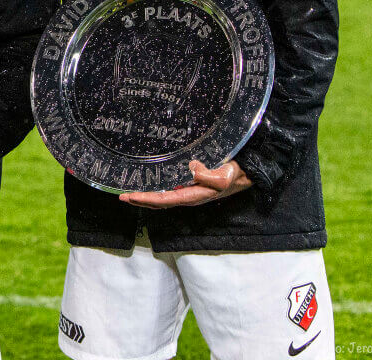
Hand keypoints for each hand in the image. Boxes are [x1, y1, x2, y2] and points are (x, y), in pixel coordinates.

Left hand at [119, 160, 251, 208]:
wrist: (249, 172)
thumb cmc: (237, 172)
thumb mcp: (227, 173)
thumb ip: (212, 175)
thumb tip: (192, 169)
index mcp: (195, 195)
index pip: (165, 200)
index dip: (146, 199)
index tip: (129, 196)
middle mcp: (190, 196)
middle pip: (160, 202)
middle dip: (141, 200)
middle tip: (122, 196)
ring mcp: (190, 192)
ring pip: (163, 198)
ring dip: (146, 196)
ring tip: (129, 193)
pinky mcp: (192, 186)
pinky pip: (170, 191)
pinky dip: (156, 190)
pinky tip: (148, 185)